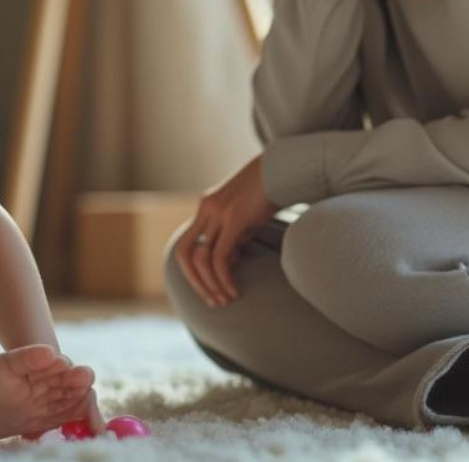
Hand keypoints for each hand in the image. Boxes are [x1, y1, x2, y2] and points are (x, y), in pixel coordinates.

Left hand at [175, 154, 277, 308]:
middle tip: (211, 302)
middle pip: (184, 252)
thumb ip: (233, 236)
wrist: (284, 166)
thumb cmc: (269, 192)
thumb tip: (227, 262)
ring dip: (209, 285)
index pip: (189, 245)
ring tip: (225, 300)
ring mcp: (218, 213)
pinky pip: (219, 257)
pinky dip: (223, 278)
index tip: (211, 289)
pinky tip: (234, 290)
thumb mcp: (246, 217)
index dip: (195, 271)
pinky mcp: (234, 218)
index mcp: (206, 207)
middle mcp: (206, 209)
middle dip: (194, 281)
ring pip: (200, 259)